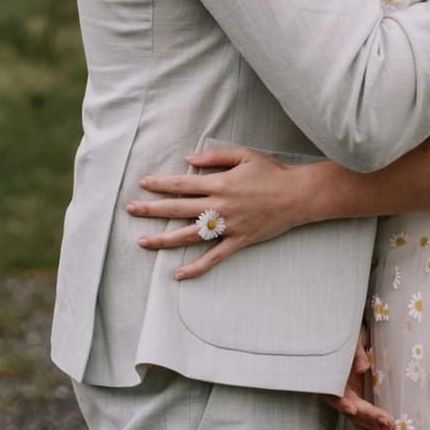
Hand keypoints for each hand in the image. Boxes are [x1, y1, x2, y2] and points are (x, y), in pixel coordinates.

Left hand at [127, 147, 313, 279]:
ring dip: (165, 239)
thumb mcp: (245, 155)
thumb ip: (215, 157)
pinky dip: (197, 267)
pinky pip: (214, 257)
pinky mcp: (239, 241)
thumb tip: (188, 160)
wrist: (298, 196)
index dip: (161, 185)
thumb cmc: (272, 172)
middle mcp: (220, 206)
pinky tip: (179, 274)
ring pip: (190, 235)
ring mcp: (229, 226)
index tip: (143, 185)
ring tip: (144, 241)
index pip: (183, 184)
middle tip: (131, 209)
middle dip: (152, 209)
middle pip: (179, 209)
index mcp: (220, 183)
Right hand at [326, 326, 392, 429]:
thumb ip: (356, 353)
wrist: (351, 336)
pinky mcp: (358, 398)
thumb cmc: (349, 337)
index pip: (335, 392)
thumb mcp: (353, 341)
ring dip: (372, 425)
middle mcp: (340, 390)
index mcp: (334, 376)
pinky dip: (371, 425)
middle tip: (387, 422)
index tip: (352, 409)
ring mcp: (349, 395)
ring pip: (357, 417)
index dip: (342, 403)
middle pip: (351, 409)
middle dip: (368, 418)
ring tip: (389, 429)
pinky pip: (363, 415)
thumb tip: (362, 367)